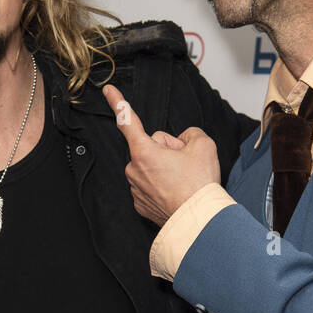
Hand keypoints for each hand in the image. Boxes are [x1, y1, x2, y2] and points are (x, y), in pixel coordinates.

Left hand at [102, 82, 220, 225]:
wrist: (199, 221)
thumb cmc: (199, 186)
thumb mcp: (203, 144)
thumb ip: (190, 133)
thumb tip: (183, 142)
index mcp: (144, 152)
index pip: (128, 121)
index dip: (119, 103)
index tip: (109, 91)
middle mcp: (134, 170)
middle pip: (150, 147)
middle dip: (167, 151)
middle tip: (185, 165)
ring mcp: (136, 190)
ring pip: (150, 168)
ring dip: (165, 170)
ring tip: (183, 182)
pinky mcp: (141, 205)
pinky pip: (150, 186)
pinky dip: (163, 187)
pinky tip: (176, 193)